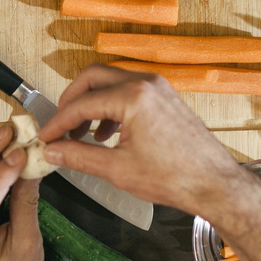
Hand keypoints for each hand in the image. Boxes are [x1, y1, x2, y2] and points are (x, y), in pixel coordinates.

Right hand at [38, 64, 242, 214]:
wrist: (214, 183)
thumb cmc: (175, 177)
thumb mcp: (118, 169)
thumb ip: (79, 156)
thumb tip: (53, 151)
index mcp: (133, 97)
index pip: (82, 104)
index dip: (58, 121)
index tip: (45, 135)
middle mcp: (145, 83)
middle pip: (93, 77)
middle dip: (71, 100)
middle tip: (59, 125)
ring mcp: (157, 87)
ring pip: (111, 82)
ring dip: (91, 103)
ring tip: (81, 134)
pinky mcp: (164, 96)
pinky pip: (128, 90)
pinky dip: (111, 106)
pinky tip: (106, 134)